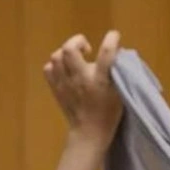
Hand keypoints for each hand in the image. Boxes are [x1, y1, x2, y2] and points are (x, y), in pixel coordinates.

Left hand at [44, 30, 122, 150]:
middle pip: (70, 49)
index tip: (114, 35)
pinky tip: (65, 70)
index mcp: (100, 81)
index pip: (106, 54)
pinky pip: (49, 68)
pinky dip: (55, 65)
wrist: (89, 134)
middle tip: (87, 48)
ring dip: (66, 53)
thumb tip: (115, 55)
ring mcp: (65, 84)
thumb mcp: (120, 95)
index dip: (111, 40)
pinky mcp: (55, 89)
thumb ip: (117, 75)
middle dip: (78, 41)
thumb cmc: (109, 115)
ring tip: (75, 59)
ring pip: (57, 56)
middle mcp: (80, 79)